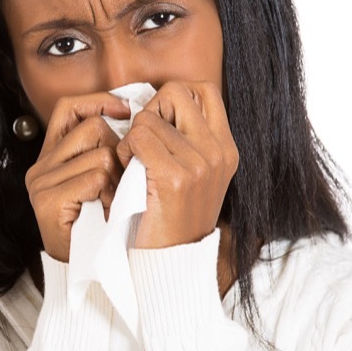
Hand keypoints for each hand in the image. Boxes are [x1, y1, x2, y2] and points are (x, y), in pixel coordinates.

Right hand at [24, 92, 131, 262]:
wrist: (92, 272)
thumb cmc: (106, 226)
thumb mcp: (107, 179)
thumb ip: (108, 148)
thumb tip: (133, 112)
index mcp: (53, 156)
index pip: (71, 107)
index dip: (100, 102)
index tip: (128, 111)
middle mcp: (42, 166)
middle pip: (94, 127)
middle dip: (118, 150)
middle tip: (119, 184)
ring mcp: (42, 182)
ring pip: (100, 153)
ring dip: (117, 178)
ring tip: (112, 202)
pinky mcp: (47, 199)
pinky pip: (95, 176)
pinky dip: (109, 193)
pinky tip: (106, 211)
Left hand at [115, 81, 238, 249]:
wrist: (171, 261)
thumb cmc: (173, 217)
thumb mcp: (196, 175)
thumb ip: (189, 139)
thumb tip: (162, 102)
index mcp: (227, 149)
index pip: (204, 89)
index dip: (174, 99)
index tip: (162, 125)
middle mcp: (219, 152)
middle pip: (177, 91)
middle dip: (152, 110)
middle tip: (145, 142)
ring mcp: (200, 164)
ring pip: (149, 116)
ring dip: (133, 136)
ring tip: (136, 164)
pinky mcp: (175, 178)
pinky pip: (138, 138)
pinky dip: (125, 151)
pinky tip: (128, 172)